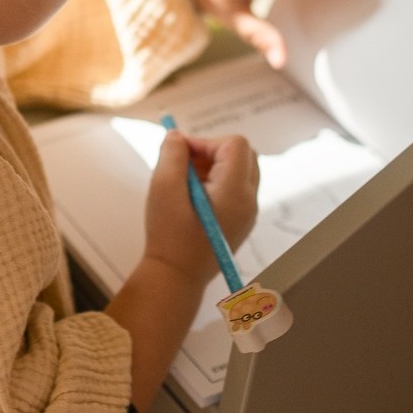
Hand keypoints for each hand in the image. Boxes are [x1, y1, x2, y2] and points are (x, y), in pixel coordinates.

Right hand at [143, 131, 258, 287]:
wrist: (177, 277)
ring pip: (241, 170)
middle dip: (212, 150)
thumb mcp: (163, 188)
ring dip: (215, 165)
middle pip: (243, 154)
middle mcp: (249, 201)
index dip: (206, 140)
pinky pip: (237, 188)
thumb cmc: (168, 236)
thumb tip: (177, 135)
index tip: (180, 152)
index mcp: (235, 191)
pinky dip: (218, 181)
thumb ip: (171, 155)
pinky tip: (193, 198)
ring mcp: (248, 213)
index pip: (234, 144)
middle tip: (184, 164)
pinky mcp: (241, 221)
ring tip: (186, 182)